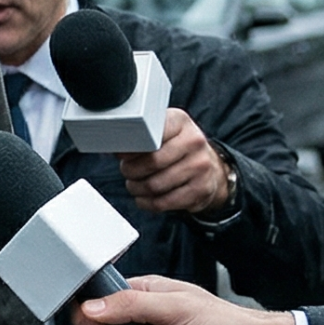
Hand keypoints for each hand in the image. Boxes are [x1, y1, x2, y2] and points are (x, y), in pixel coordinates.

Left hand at [116, 109, 233, 215]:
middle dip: (131, 171)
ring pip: (155, 185)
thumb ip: (140, 136)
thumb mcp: (161, 132)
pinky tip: (144, 197)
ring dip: (137, 188)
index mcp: (180, 121)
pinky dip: (147, 203)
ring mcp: (201, 166)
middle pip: (151, 162)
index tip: (122, 155)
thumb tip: (115, 147)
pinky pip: (164, 202)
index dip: (130, 148)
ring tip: (134, 184)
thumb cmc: (175, 148)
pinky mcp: (201, 189)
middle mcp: (195, 141)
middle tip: (127, 171)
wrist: (208, 167)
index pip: (149, 134)